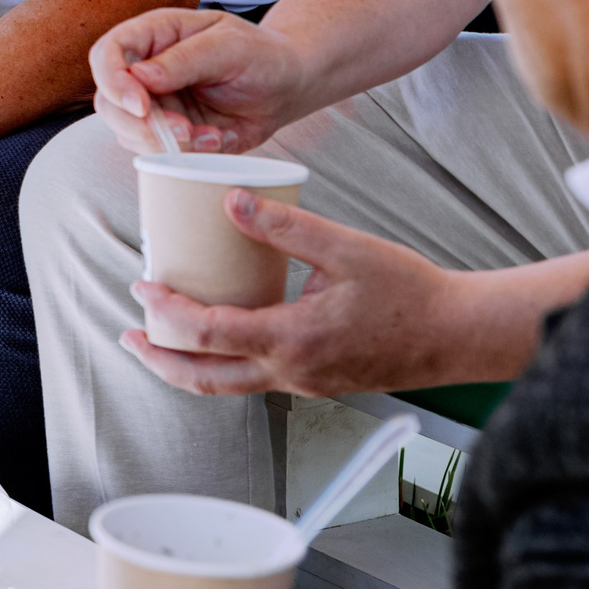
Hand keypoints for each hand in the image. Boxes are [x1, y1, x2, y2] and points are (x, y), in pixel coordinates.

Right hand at [89, 6, 313, 155]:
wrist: (286, 85)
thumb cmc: (261, 55)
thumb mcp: (230, 47)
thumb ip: (185, 59)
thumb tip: (140, 75)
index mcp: (153, 36)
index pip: (107, 54)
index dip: (114, 82)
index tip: (141, 107)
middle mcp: (144, 70)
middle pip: (109, 100)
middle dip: (139, 124)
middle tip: (182, 131)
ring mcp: (154, 104)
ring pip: (127, 131)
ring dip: (162, 143)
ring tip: (208, 136)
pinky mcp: (169, 132)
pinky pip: (156, 151)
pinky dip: (183, 154)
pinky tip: (215, 139)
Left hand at [121, 191, 461, 396]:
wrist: (460, 335)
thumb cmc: (412, 293)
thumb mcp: (346, 248)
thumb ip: (286, 226)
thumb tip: (231, 202)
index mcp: (294, 340)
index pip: (210, 333)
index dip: (168, 312)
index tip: (142, 287)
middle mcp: (293, 372)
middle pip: (206, 380)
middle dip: (160, 360)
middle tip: (129, 334)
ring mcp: (305, 383)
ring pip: (230, 386)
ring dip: (188, 366)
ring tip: (159, 339)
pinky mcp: (317, 381)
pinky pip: (256, 378)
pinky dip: (224, 363)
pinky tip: (220, 333)